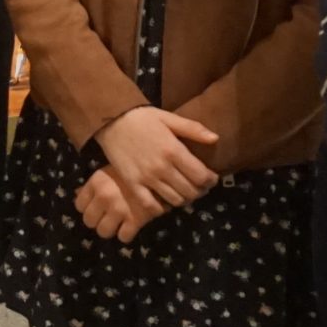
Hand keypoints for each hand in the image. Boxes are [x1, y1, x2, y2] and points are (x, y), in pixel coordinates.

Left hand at [76, 168, 162, 242]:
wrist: (161, 172)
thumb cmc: (132, 171)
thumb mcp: (109, 172)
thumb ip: (93, 185)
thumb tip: (76, 194)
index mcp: (96, 183)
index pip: (79, 205)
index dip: (87, 208)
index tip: (95, 208)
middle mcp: (104, 197)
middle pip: (89, 221)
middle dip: (97, 221)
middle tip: (106, 218)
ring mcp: (119, 209)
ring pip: (103, 232)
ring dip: (110, 230)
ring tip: (117, 224)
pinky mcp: (135, 220)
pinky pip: (123, 237)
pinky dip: (126, 235)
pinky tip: (130, 227)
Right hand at [95, 104, 220, 208]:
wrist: (111, 120)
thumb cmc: (142, 117)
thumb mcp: (169, 118)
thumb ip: (193, 129)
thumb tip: (215, 138)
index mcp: (174, 150)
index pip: (201, 175)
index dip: (210, 180)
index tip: (211, 178)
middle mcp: (162, 167)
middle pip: (190, 191)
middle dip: (200, 191)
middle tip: (200, 187)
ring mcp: (146, 178)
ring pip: (174, 199)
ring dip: (184, 200)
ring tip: (184, 193)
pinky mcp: (132, 184)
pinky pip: (150, 205)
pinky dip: (161, 208)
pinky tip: (164, 201)